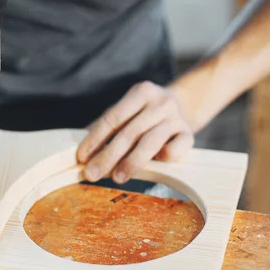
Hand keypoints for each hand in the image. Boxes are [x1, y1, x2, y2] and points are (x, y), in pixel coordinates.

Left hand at [77, 81, 194, 183]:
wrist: (184, 106)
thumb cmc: (145, 115)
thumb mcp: (128, 112)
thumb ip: (108, 129)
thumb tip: (83, 155)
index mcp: (141, 92)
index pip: (113, 118)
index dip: (95, 139)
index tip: (81, 158)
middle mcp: (161, 102)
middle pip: (129, 132)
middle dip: (107, 156)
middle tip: (91, 174)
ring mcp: (177, 118)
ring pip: (150, 142)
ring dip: (131, 162)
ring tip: (116, 178)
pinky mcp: (188, 135)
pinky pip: (176, 149)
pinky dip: (165, 156)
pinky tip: (155, 164)